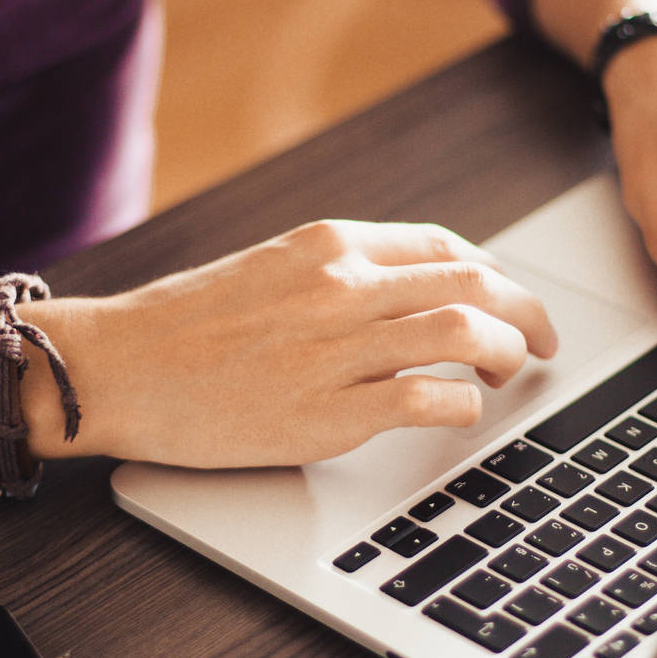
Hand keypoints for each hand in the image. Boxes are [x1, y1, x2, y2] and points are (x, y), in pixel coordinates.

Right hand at [25, 220, 559, 467]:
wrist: (115, 367)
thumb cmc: (179, 326)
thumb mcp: (266, 269)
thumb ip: (333, 275)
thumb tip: (400, 292)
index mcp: (328, 245)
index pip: (443, 244)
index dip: (494, 273)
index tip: (509, 299)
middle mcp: (342, 287)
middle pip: (474, 282)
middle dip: (527, 313)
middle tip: (542, 344)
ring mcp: (338, 349)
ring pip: (466, 332)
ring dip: (507, 355)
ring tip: (506, 378)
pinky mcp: (328, 413)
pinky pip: (429, 399)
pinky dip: (464, 403)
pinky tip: (462, 411)